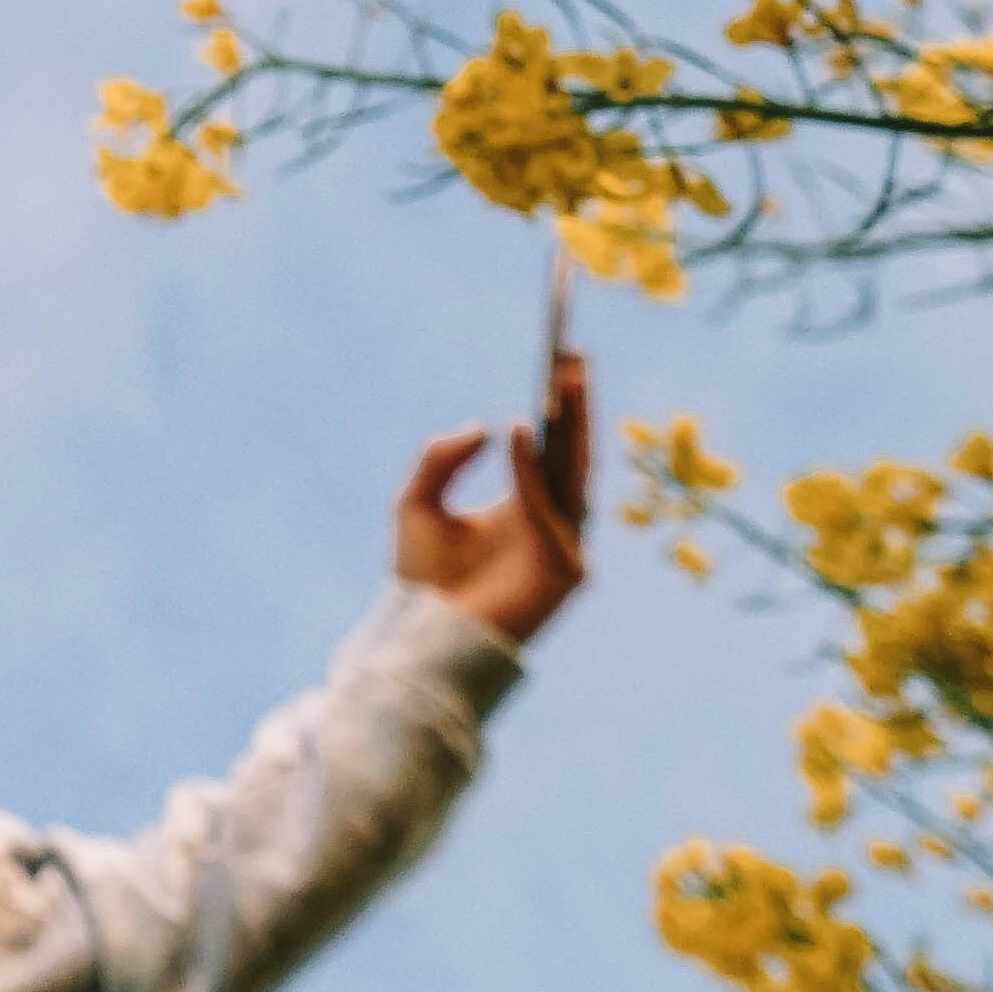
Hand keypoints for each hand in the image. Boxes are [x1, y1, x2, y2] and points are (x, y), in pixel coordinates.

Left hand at [393, 380, 586, 647]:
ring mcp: (564, 545)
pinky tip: (517, 429)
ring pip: (572, 473)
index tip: (562, 356)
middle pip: (572, 453)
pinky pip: (547, 507)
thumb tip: (486, 425)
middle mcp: (551, 521)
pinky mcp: (566, 569)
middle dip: (576, 405)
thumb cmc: (421, 577)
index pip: (550, 446)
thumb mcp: (416, 500)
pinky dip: (532, 469)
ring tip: (562, 378)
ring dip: (571, 425)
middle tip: (574, 357)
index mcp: (525, 506)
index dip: (559, 405)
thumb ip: (442, 456)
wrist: (423, 635)